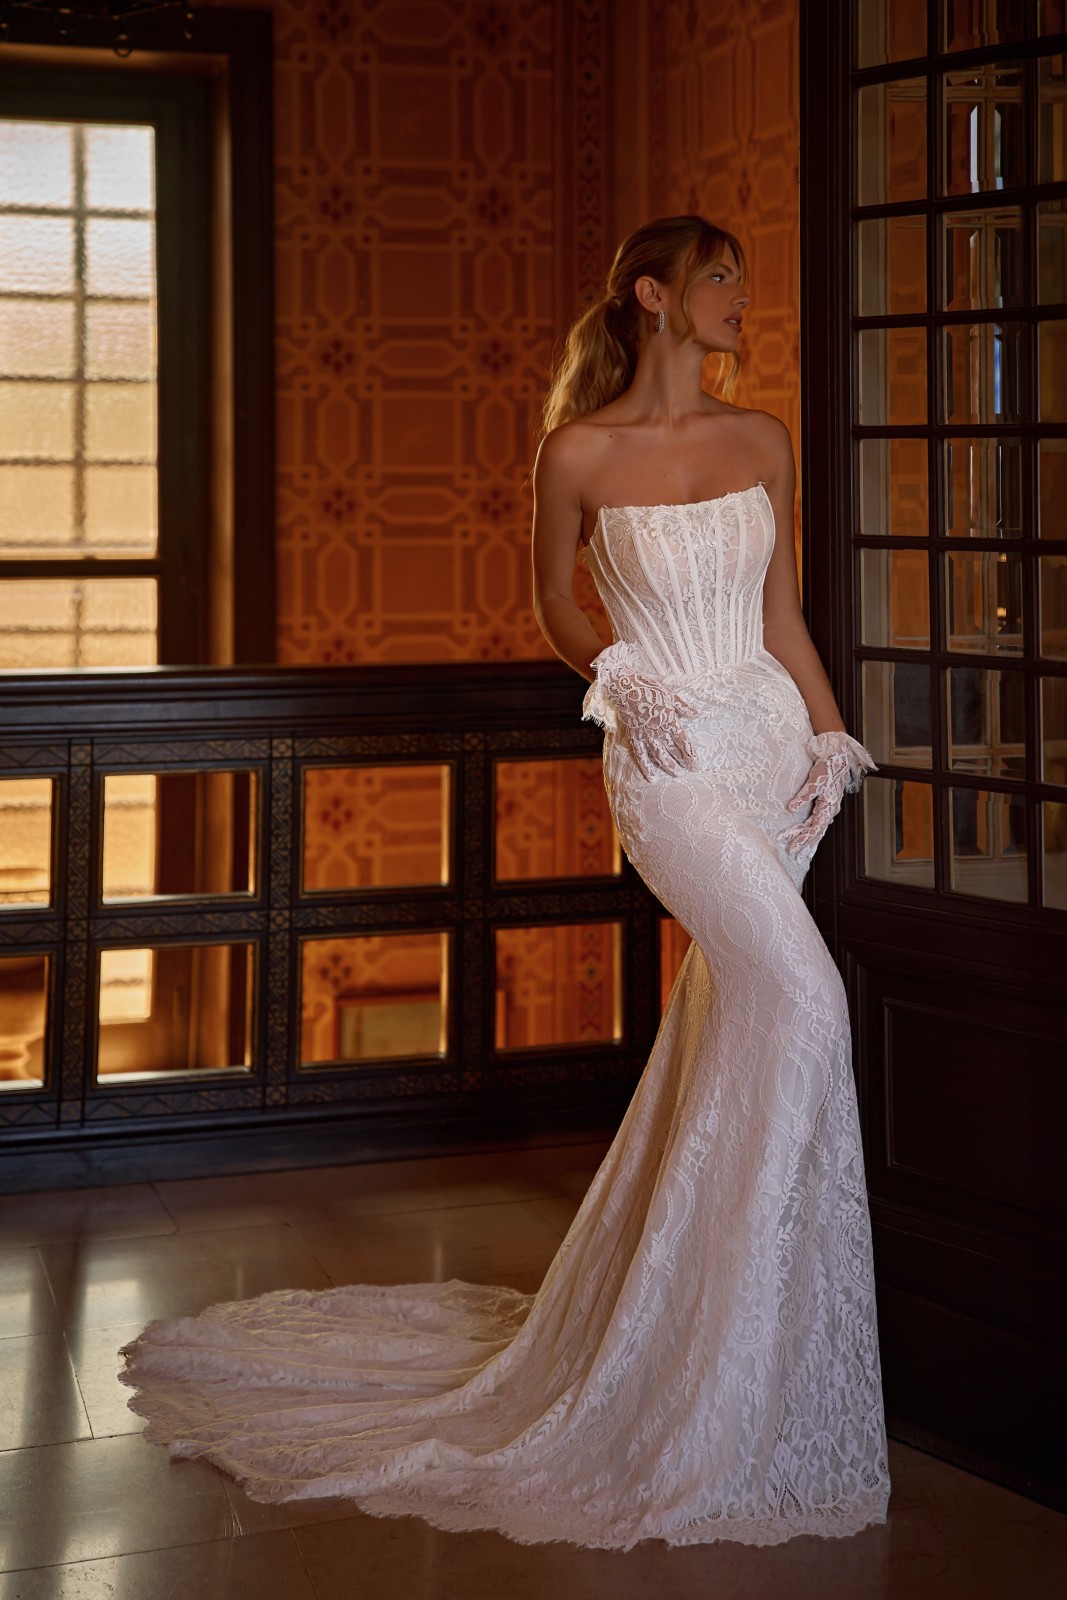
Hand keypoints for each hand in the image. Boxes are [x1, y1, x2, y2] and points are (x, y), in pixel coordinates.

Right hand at [583, 643, 700, 781]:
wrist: (625, 689)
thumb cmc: (649, 689)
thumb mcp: (670, 694)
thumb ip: (682, 706)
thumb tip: (696, 712)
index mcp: (670, 720)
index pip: (683, 742)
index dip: (690, 754)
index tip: (696, 764)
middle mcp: (658, 731)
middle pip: (673, 751)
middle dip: (683, 762)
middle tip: (690, 771)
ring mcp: (645, 736)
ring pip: (659, 756)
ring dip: (668, 766)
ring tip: (676, 774)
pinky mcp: (634, 738)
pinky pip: (641, 756)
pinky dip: (646, 767)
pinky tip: (651, 777)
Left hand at [778, 732, 876, 858]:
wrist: (837, 756)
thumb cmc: (828, 767)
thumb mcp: (815, 781)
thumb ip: (804, 795)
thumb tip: (791, 808)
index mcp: (828, 807)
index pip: (815, 828)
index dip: (803, 838)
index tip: (792, 846)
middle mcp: (829, 810)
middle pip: (815, 831)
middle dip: (804, 843)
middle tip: (792, 854)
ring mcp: (827, 807)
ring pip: (816, 827)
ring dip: (807, 839)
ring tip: (798, 851)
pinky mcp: (824, 803)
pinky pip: (816, 820)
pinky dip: (810, 830)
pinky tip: (805, 836)